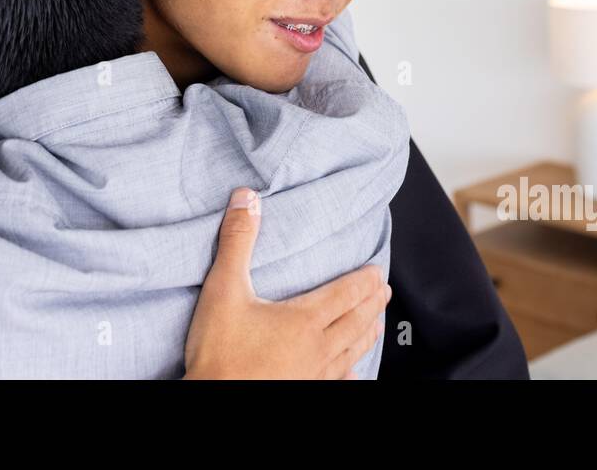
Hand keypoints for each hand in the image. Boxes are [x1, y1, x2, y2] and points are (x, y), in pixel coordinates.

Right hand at [183, 187, 390, 378]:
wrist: (212, 398)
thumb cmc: (218, 352)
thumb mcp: (223, 289)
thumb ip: (237, 242)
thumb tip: (247, 199)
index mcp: (304, 319)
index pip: (345, 294)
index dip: (363, 281)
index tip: (378, 272)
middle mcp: (317, 348)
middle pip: (355, 321)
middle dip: (372, 304)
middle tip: (384, 293)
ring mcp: (313, 375)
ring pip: (351, 351)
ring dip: (367, 334)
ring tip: (376, 325)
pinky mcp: (303, 391)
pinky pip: (336, 381)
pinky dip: (350, 373)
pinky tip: (353, 373)